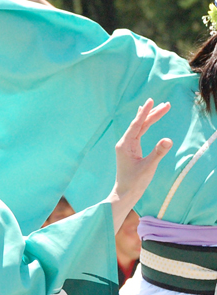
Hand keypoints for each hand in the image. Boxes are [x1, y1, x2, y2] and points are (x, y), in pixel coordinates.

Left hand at [107, 99, 172, 231]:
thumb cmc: (135, 182)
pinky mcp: (131, 149)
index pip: (136, 125)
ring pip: (140, 128)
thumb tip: (168, 140)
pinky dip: (143, 125)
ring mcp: (127, 146)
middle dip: (152, 114)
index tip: (151, 101)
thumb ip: (158, 153)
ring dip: (150, 118)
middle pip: (139, 124)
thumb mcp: (148, 167)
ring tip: (160, 106)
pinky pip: (138, 133)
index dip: (144, 113)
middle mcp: (124, 143)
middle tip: (166, 104)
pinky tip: (144, 118)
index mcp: (125, 145)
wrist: (125, 192)